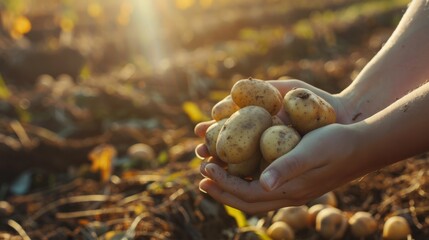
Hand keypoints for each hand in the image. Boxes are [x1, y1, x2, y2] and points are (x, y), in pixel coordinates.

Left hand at [194, 79, 358, 212]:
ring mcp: (292, 190)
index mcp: (288, 190)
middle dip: (221, 190)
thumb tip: (262, 183)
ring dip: (231, 187)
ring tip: (213, 175)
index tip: (204, 168)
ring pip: (254, 196)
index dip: (222, 183)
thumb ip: (286, 167)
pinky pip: (264, 187)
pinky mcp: (296, 182)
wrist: (362, 146)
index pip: (246, 193)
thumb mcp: (310, 152)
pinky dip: (246, 181)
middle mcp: (287, 195)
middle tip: (201, 176)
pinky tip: (241, 170)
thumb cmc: (336, 144)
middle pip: (246, 201)